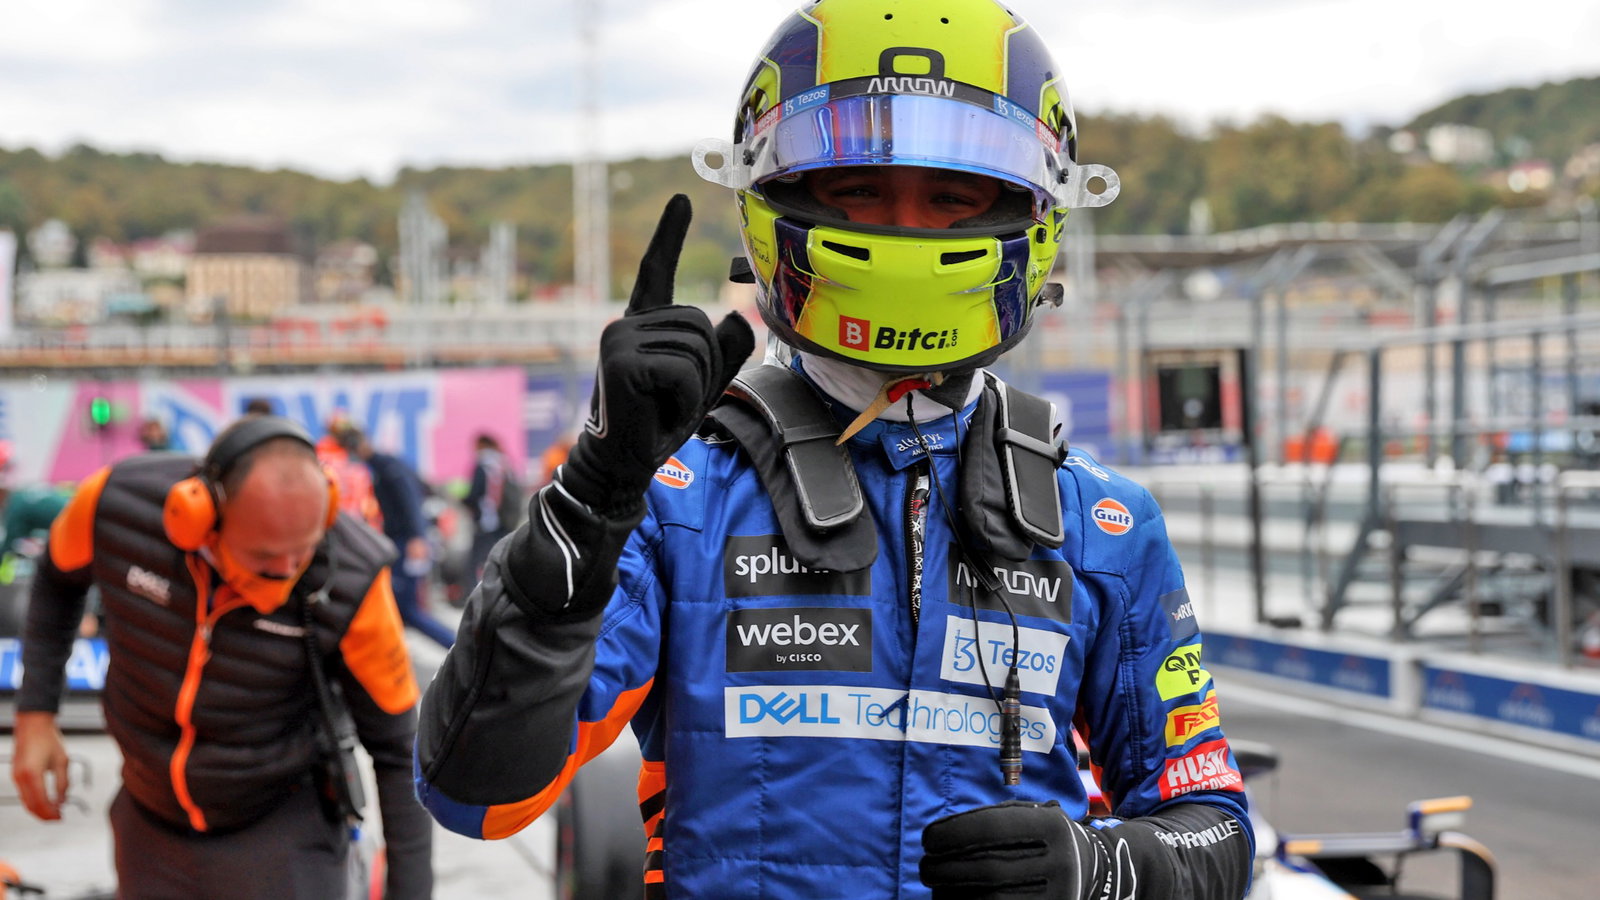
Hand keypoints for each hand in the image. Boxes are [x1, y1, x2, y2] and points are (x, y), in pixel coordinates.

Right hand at [10, 711, 71, 820]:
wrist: (32, 724)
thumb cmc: (49, 740)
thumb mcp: (62, 761)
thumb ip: (63, 783)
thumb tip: (63, 801)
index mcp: (32, 775)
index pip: (40, 802)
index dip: (51, 813)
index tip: (61, 817)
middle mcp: (20, 778)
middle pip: (30, 806)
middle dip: (44, 815)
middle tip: (59, 818)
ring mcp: (15, 777)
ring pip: (25, 801)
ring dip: (39, 809)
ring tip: (55, 811)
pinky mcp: (15, 775)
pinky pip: (24, 794)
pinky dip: (34, 800)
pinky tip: (46, 800)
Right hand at [559, 194, 753, 513]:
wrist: (622, 465)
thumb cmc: (656, 424)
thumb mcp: (701, 384)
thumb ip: (723, 352)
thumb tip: (735, 316)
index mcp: (641, 325)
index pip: (658, 272)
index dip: (670, 235)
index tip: (681, 198)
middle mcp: (625, 324)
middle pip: (701, 325)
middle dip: (704, 368)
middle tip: (671, 398)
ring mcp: (619, 339)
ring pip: (697, 348)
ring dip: (695, 387)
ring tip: (662, 405)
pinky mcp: (622, 362)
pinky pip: (685, 372)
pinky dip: (686, 399)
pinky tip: (658, 412)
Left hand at [920, 800, 1128, 899]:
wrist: (1095, 871)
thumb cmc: (1043, 839)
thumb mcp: (1029, 817)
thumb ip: (990, 820)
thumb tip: (940, 839)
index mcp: (1052, 828)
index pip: (991, 829)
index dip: (952, 833)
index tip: (927, 838)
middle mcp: (1059, 864)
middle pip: (988, 870)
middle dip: (945, 869)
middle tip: (925, 866)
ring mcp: (1058, 897)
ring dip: (951, 895)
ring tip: (936, 885)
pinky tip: (952, 899)